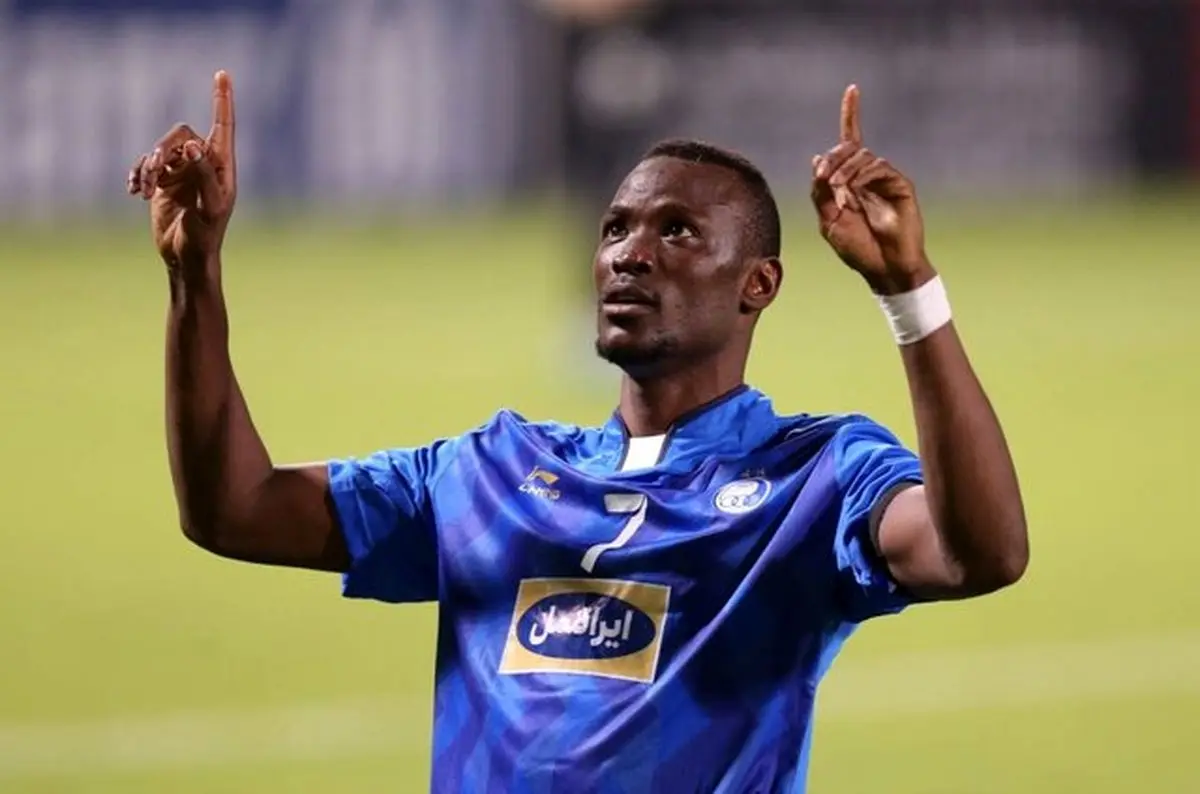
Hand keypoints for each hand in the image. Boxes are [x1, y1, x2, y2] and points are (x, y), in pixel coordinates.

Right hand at [127, 70, 236, 272]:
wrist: (186, 256)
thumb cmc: (206, 234)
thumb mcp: (211, 206)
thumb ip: (203, 174)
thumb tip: (192, 145)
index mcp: (222, 166)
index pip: (223, 125)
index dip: (222, 100)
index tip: (222, 74)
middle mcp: (202, 164)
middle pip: (179, 135)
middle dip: (163, 148)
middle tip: (154, 170)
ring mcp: (181, 172)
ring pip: (159, 150)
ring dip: (147, 165)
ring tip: (144, 189)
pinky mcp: (162, 183)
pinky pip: (145, 165)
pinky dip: (138, 174)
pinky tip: (135, 191)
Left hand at [811, 85, 934, 294]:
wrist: (883, 268)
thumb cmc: (857, 249)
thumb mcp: (828, 221)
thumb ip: (820, 192)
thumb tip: (816, 158)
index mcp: (849, 182)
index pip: (849, 142)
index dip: (851, 114)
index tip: (853, 88)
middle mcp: (868, 176)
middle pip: (849, 148)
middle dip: (833, 159)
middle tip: (824, 180)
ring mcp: (885, 179)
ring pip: (862, 156)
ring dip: (844, 171)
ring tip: (839, 194)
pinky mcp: (901, 185)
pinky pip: (879, 167)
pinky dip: (862, 176)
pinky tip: (854, 191)